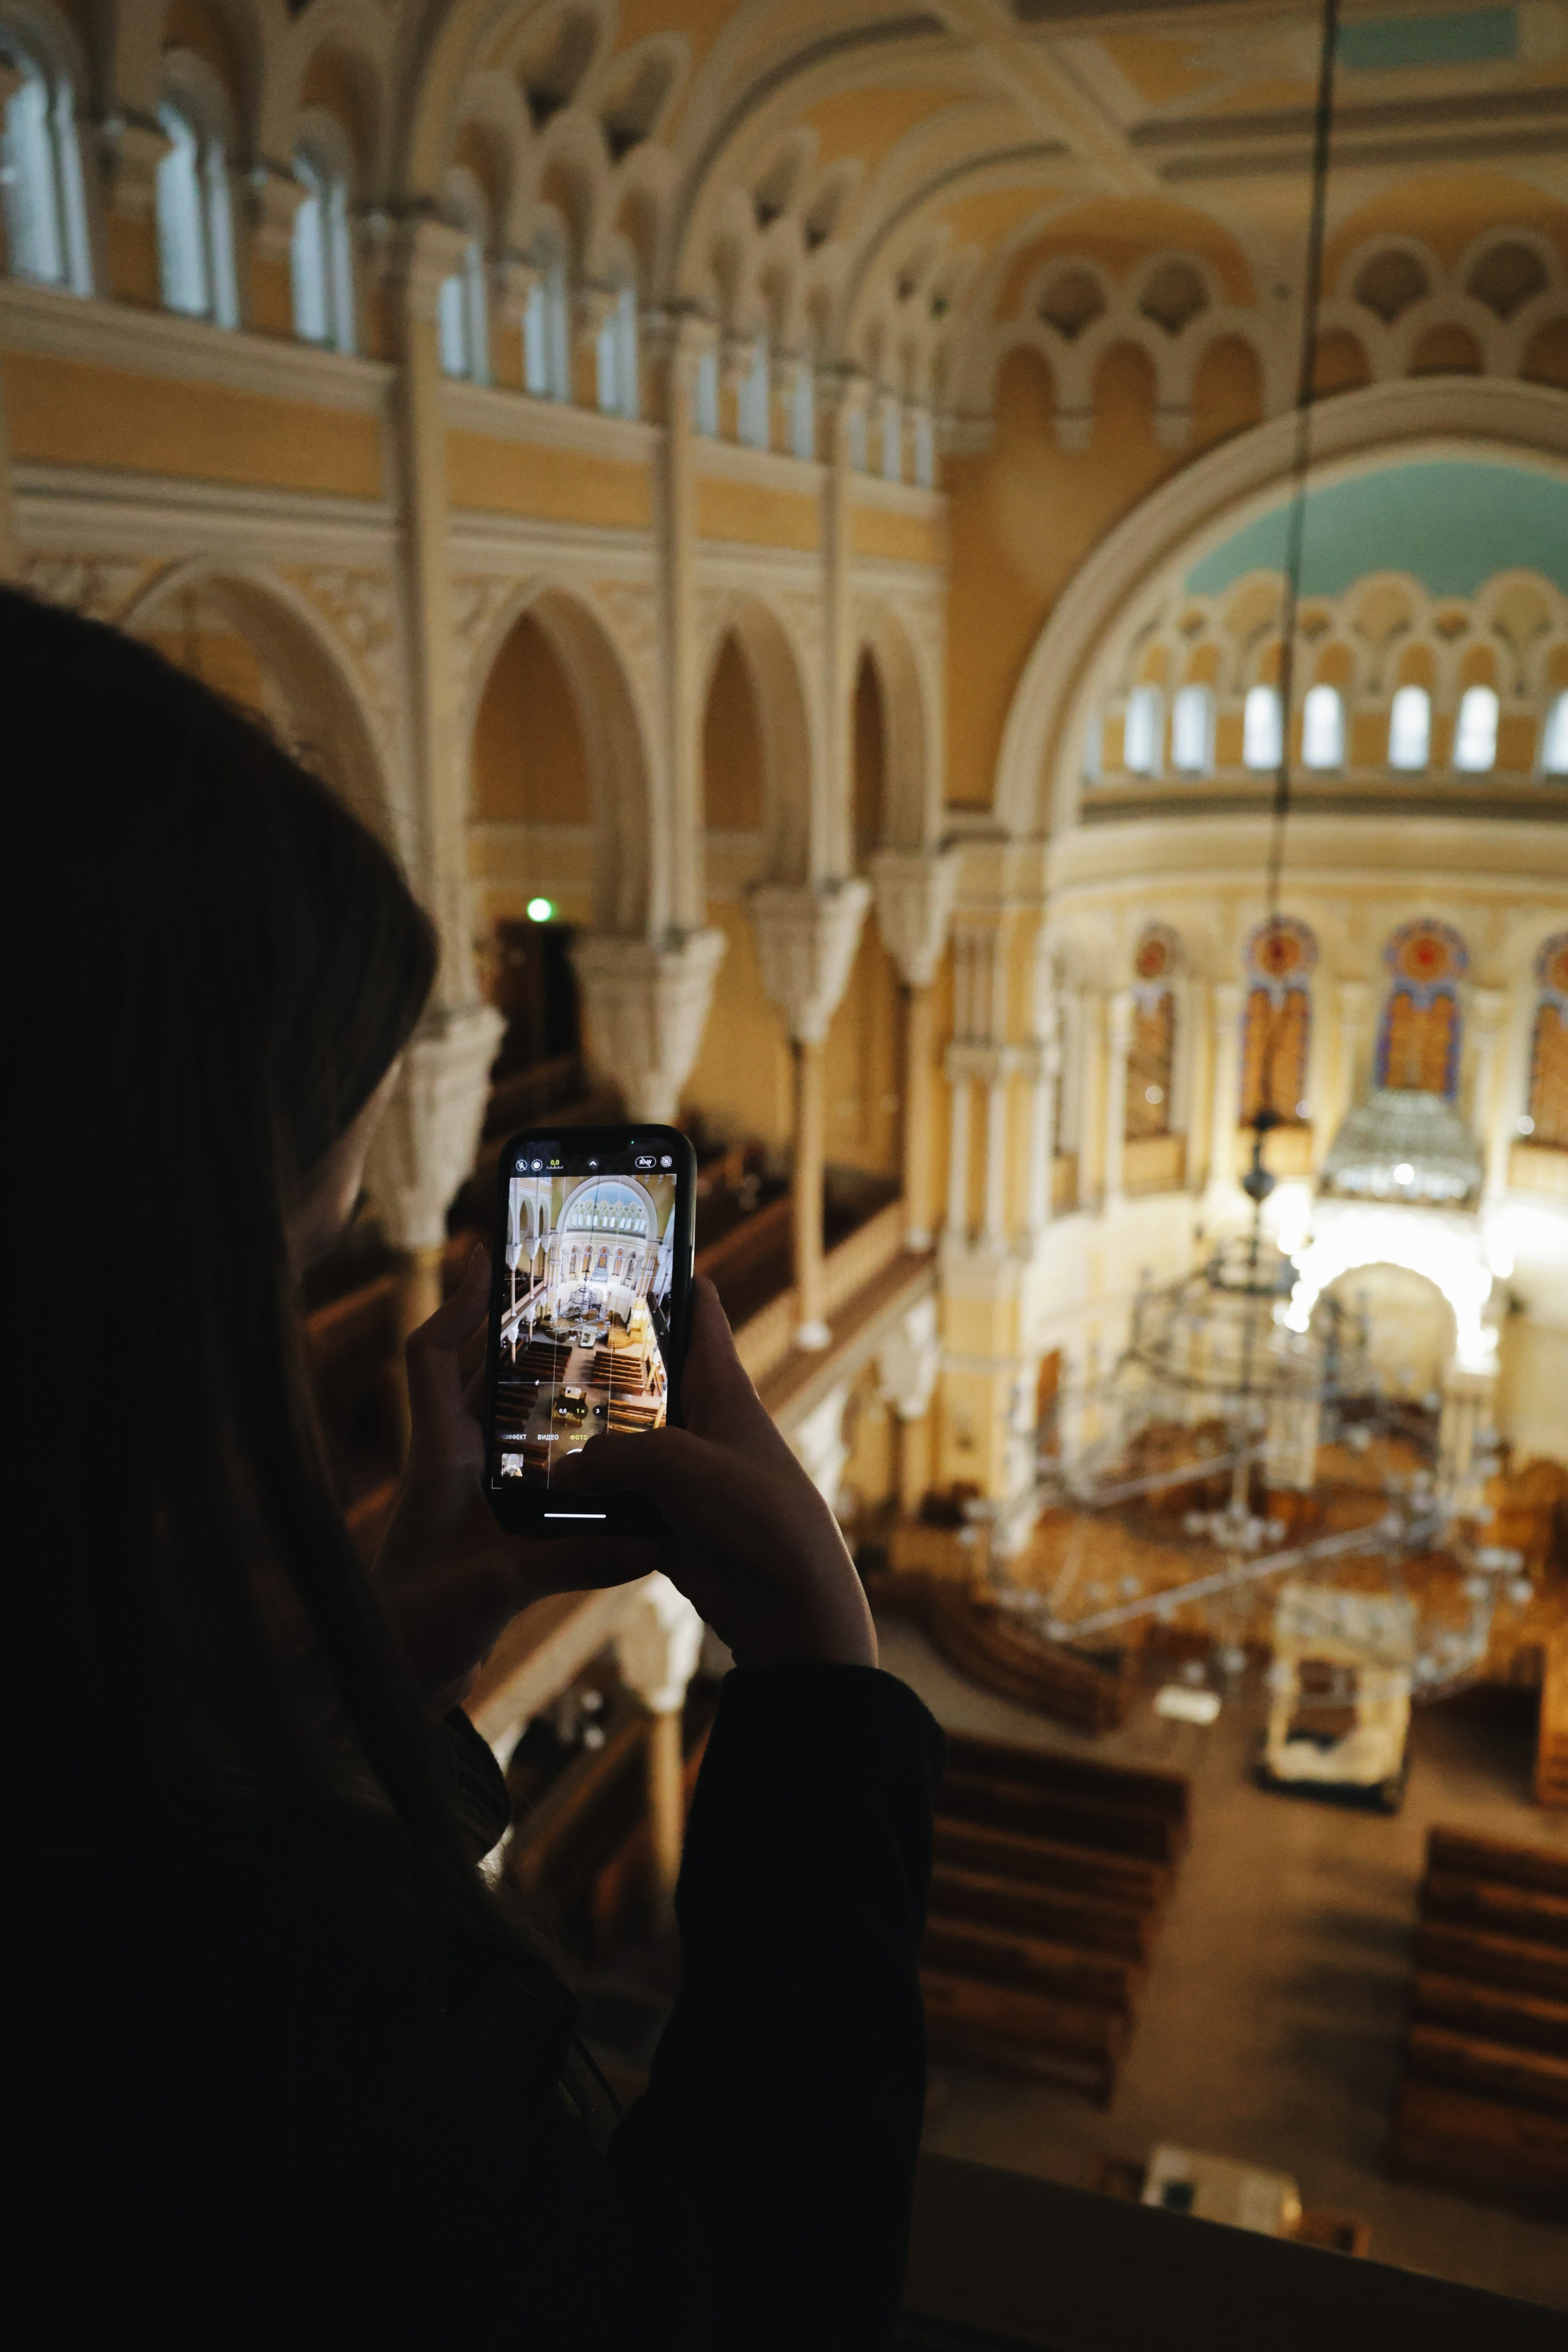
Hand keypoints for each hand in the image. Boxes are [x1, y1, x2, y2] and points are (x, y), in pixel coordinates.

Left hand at [370, 1246, 661, 1713]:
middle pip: (484, 1379)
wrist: (389, 1689)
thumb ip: (571, 1559)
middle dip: (525, 1337)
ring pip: (512, 1425)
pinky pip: (534, 1477)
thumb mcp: (495, 1586)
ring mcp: (471, 1500)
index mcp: (439, 1458)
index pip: (433, 1359)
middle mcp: (453, 1467)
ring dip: (551, 1394)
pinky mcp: (492, 1536)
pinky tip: (615, 1465)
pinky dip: (569, 1461)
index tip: (490, 1257)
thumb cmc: (414, 1629)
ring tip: (609, 1366)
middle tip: (579, 1303)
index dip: (458, 1304)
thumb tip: (649, 1538)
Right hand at [552, 1277, 876, 1670]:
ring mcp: (686, 1472)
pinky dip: (586, 1493)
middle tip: (534, 1338)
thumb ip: (615, 1457)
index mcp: (725, 1388)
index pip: (702, 1311)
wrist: (792, 1611)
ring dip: (583, 1432)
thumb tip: (561, 1473)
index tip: (621, 1247)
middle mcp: (704, 1421)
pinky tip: (542, 1489)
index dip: (667, 1274)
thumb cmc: (758, 1520)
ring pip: (624, 1438)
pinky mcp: (671, 1520)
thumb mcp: (682, 1468)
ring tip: (521, 1412)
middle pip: (646, 1373)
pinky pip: (619, 1495)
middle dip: (597, 1357)